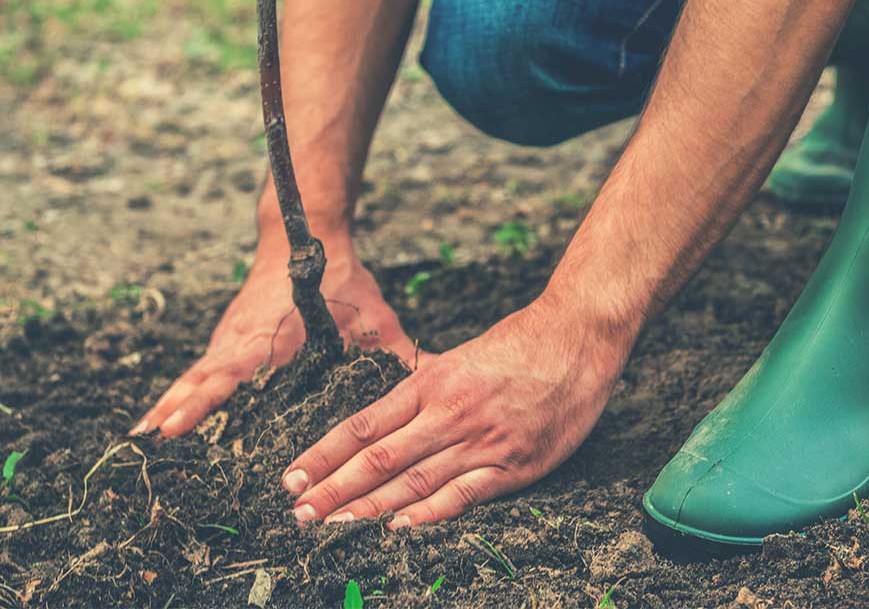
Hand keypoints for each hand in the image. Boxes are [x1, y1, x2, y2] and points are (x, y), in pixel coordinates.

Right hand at [132, 228, 427, 437]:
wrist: (303, 231)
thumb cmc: (342, 277)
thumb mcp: (374, 316)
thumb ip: (401, 353)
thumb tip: (440, 377)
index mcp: (273, 337)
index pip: (231, 374)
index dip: (202, 403)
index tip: (173, 428)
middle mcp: (242, 339)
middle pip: (201, 381)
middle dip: (175, 412)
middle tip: (147, 448)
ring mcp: (231, 337)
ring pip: (194, 376)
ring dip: (169, 405)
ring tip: (141, 442)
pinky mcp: (228, 337)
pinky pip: (199, 370)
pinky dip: (180, 392)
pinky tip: (163, 419)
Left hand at [280, 297, 630, 526]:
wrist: (576, 338)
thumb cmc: (519, 344)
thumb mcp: (460, 357)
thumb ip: (424, 386)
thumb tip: (389, 407)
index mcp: (430, 384)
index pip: (363, 425)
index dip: (325, 454)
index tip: (292, 476)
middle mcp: (447, 413)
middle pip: (378, 458)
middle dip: (333, 489)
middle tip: (298, 513)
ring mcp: (480, 442)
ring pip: (413, 481)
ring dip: (368, 508)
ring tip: (332, 526)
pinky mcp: (514, 466)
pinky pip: (463, 495)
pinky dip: (429, 514)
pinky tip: (398, 529)